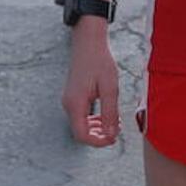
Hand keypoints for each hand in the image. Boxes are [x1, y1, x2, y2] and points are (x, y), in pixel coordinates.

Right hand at [61, 20, 120, 146]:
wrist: (88, 43)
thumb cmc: (100, 62)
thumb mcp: (110, 87)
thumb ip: (110, 112)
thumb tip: (111, 134)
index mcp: (75, 104)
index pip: (82, 135)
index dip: (98, 142)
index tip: (113, 139)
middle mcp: (69, 105)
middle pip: (81, 132)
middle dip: (99, 136)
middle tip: (116, 131)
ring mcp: (70, 101)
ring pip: (81, 125)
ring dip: (98, 128)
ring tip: (114, 122)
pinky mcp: (73, 97)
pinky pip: (82, 116)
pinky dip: (94, 120)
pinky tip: (107, 115)